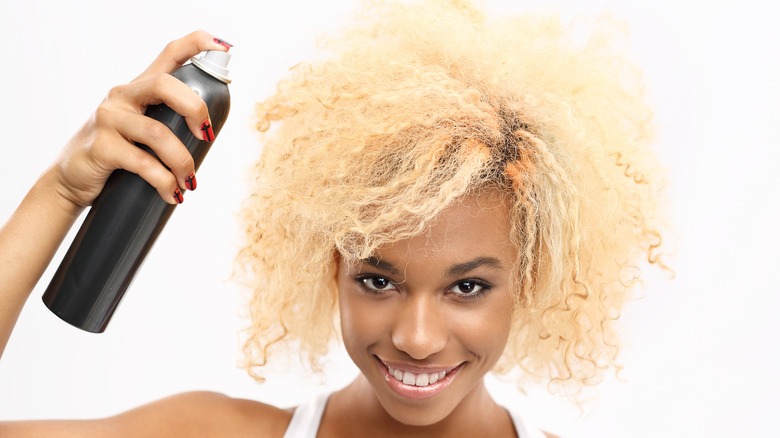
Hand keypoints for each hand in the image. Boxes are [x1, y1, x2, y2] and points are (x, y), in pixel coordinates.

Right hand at [52, 30, 230, 207]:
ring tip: (188, 182)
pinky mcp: (101, 147)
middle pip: (165, 85)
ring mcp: (108, 119)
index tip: (221, 46)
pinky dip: (164, 182)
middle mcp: (122, 96)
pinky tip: (172, 194)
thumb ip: (166, 123)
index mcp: (139, 89)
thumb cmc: (116, 153)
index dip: (195, 44)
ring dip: (182, 162)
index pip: (168, 54)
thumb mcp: (139, 130)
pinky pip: (143, 164)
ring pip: (158, 134)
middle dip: (196, 109)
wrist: (71, 180)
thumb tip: (208, 135)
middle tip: (206, 137)